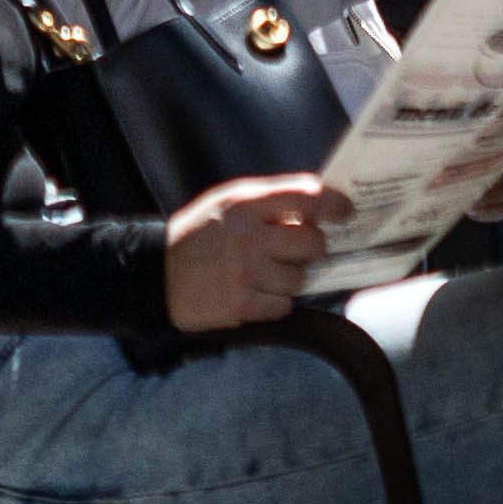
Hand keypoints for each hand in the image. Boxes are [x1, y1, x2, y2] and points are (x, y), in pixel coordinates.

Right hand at [162, 173, 344, 330]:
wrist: (156, 276)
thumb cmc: (199, 235)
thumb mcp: (227, 203)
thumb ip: (270, 200)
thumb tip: (320, 204)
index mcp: (244, 205)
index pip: (305, 197)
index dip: (334, 204)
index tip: (346, 210)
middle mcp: (246, 238)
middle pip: (312, 243)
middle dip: (312, 247)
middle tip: (298, 248)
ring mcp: (244, 274)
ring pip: (300, 278)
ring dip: (291, 276)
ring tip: (266, 271)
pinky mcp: (241, 306)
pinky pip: (284, 305)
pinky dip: (276, 301)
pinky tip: (256, 291)